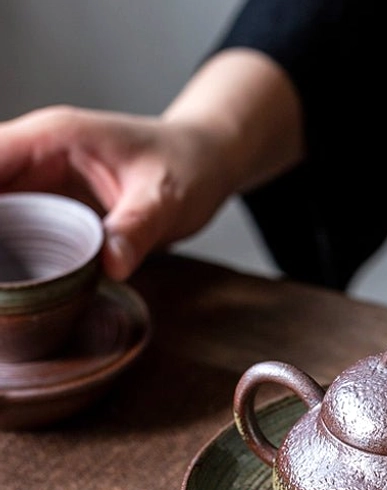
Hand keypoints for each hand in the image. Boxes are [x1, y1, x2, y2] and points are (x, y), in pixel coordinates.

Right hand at [0, 106, 234, 279]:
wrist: (205, 165)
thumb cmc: (188, 168)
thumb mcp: (167, 198)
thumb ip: (137, 228)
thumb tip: (110, 266)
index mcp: (54, 137)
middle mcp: (36, 155)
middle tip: (3, 285)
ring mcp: (41, 182)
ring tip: (8, 295)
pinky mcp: (52, 208)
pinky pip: (14, 228)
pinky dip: (9, 255)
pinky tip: (15, 288)